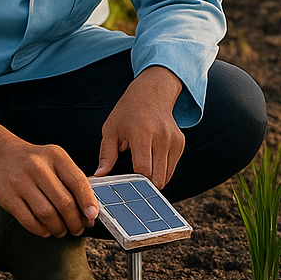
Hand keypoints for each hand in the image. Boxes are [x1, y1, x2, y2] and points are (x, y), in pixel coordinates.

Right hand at [0, 117, 98, 237]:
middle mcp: (38, 167)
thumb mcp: (55, 159)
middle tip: (78, 229)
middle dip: (74, 221)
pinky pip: (28, 220)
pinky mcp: (7, 197)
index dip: (87, 202)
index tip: (92, 216)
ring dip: (58, 227)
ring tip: (62, 231)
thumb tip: (89, 208)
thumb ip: (71, 179)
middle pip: (63, 201)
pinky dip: (40, 229)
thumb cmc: (34, 161)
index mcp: (55, 156)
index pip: (77, 181)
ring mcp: (21, 182)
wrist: (0, 154)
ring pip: (46, 213)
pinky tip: (46, 230)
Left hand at [95, 65, 184, 188]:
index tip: (127, 187)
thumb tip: (100, 175)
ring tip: (142, 172)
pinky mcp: (180, 142)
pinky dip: (162, 170)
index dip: (136, 183)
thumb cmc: (128, 110)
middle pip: (158, 177)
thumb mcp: (111, 129)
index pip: (143, 169)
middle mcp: (161, 137)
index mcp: (141, 134)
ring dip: (155, 179)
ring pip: (167, 175)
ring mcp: (173, 140)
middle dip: (146, 186)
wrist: (152, 91)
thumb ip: (106, 154)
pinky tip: (152, 162)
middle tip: (134, 186)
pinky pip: (172, 167)